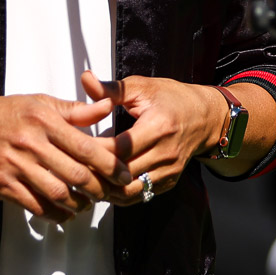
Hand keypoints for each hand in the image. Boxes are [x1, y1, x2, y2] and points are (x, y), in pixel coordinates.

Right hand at [0, 93, 128, 222]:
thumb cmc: (0, 114)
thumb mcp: (37, 103)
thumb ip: (74, 109)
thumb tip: (107, 107)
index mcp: (43, 120)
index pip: (86, 146)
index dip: (110, 164)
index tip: (123, 174)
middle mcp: (31, 143)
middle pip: (75, 173)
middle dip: (99, 189)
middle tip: (110, 194)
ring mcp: (15, 166)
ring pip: (57, 193)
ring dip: (78, 204)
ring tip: (87, 204)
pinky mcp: (2, 185)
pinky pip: (34, 206)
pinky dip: (54, 214)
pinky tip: (64, 214)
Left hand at [80, 70, 222, 204]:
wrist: (204, 117)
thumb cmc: (172, 98)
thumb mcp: (143, 86)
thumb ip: (112, 88)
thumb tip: (86, 79)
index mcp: (159, 126)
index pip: (120, 148)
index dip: (95, 149)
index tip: (75, 145)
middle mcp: (166, 153)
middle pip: (123, 173)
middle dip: (95, 171)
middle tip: (71, 165)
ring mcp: (169, 171)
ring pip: (129, 190)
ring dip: (106, 187)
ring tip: (84, 178)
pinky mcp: (168, 182)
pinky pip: (140, 195)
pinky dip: (119, 194)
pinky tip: (103, 184)